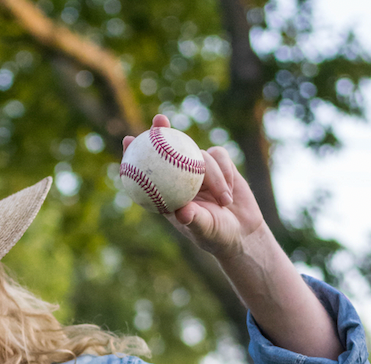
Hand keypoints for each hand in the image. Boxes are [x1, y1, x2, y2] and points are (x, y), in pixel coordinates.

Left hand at [122, 115, 265, 259]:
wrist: (243, 234)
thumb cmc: (218, 236)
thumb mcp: (205, 230)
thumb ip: (194, 219)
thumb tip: (183, 211)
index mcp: (170, 195)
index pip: (149, 173)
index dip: (136, 155)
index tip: (128, 140)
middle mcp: (182, 180)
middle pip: (169, 149)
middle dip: (162, 131)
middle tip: (159, 120)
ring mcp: (201, 170)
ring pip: (202, 156)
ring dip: (215, 178)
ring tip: (224, 202)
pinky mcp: (221, 164)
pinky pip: (220, 156)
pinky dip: (226, 173)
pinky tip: (230, 194)